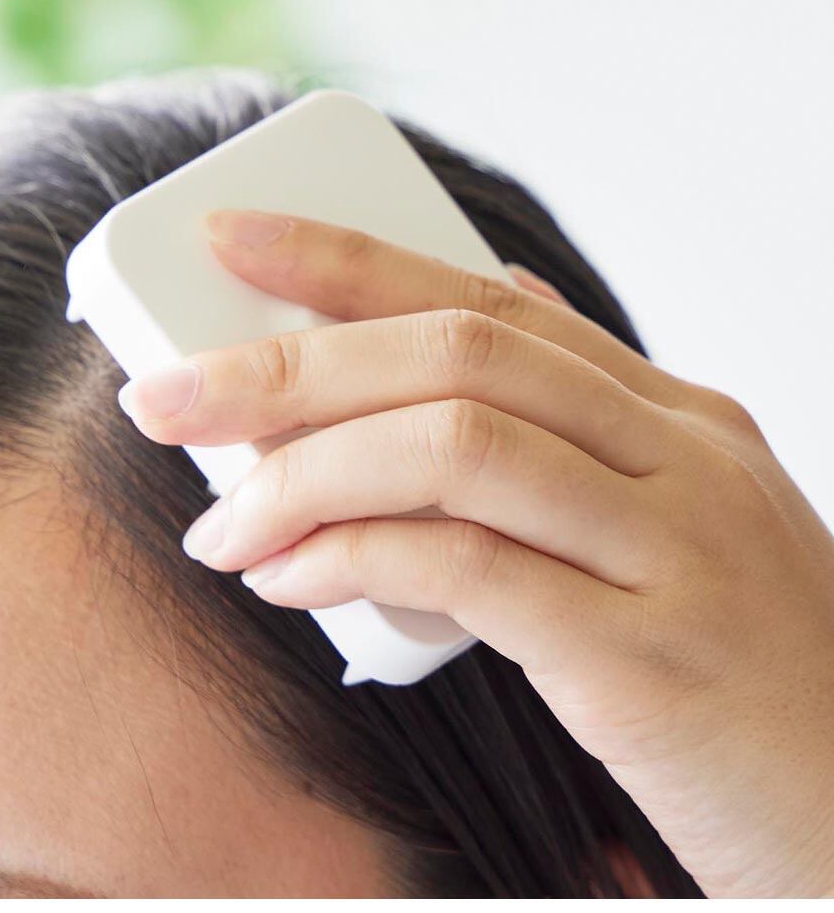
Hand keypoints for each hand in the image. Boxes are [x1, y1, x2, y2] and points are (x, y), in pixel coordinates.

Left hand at [117, 208, 833, 897]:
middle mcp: (682, 458)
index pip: (490, 301)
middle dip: (290, 364)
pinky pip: (469, 569)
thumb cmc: (744, 672)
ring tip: (220, 522)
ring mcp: (676, 548)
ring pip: (455, 445)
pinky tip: (290, 577)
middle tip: (168, 395)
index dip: (351, 262)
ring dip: (306, 473)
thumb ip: (585, 425)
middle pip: (457, 355)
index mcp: (678, 416)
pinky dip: (355, 557)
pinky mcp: (651, 657)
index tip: (236, 241)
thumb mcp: (678, 525)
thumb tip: (493, 308)